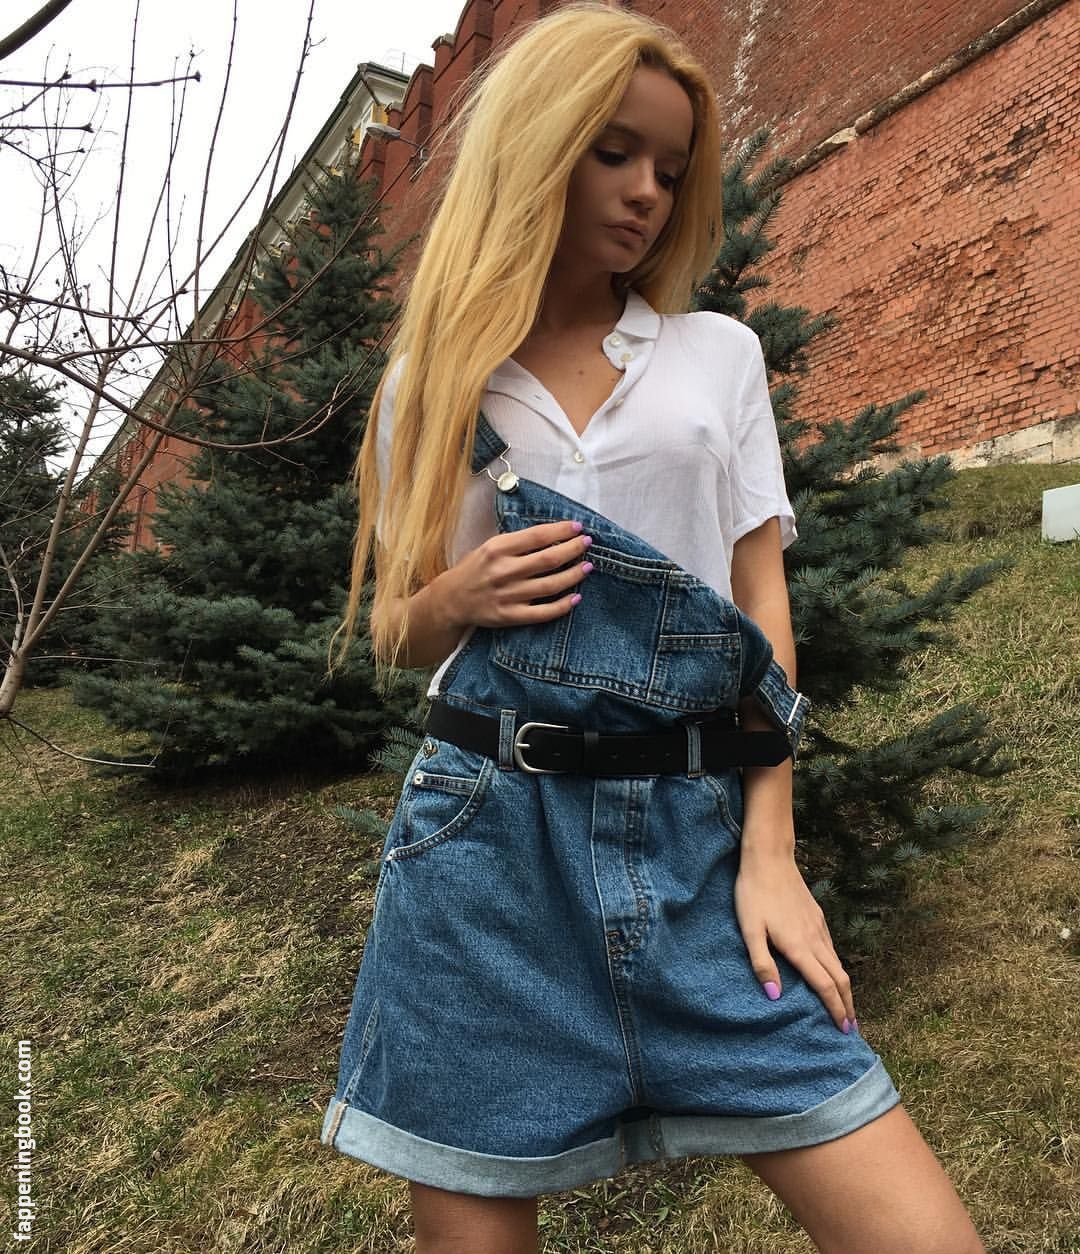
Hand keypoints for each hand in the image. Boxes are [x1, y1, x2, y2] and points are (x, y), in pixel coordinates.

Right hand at [437, 520, 593, 630]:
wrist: (451, 600)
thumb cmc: (474, 569)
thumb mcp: (489, 547)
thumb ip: (517, 543)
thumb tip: (553, 535)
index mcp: (497, 549)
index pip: (537, 536)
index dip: (561, 531)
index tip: (577, 527)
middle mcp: (503, 571)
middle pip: (548, 559)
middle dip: (572, 549)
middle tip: (586, 543)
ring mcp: (507, 595)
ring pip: (550, 586)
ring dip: (573, 575)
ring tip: (587, 567)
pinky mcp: (510, 616)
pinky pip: (543, 613)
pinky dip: (562, 606)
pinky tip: (576, 597)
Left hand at [733, 848, 856, 1032]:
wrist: (769, 858)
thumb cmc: (753, 894)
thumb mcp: (749, 930)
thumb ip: (762, 963)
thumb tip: (775, 996)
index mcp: (799, 947)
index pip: (825, 985)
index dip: (835, 1009)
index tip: (844, 1029)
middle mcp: (815, 939)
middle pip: (839, 978)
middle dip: (847, 1004)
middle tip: (851, 1027)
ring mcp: (818, 926)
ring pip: (838, 962)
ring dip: (844, 987)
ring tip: (844, 1005)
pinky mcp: (817, 915)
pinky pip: (832, 947)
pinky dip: (837, 967)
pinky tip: (831, 970)